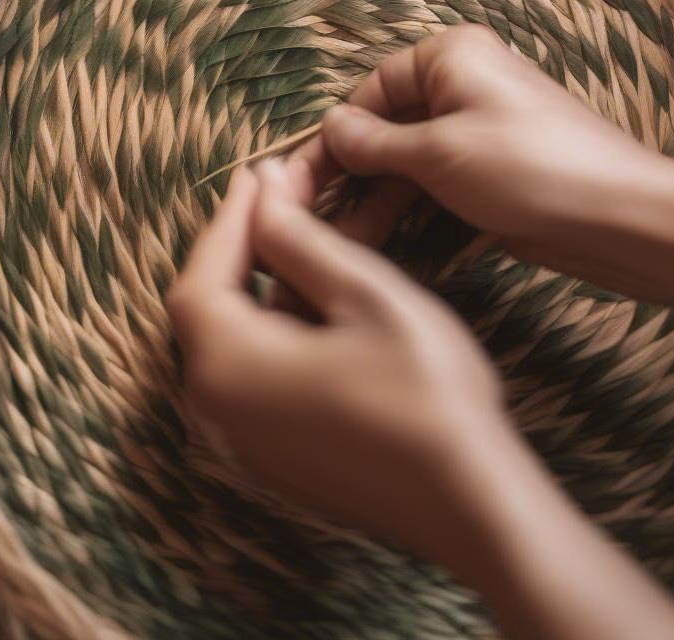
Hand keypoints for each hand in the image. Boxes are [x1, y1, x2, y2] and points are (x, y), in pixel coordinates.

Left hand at [168, 160, 502, 561]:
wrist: (470, 502)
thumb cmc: (422, 393)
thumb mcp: (363, 294)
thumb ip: (300, 241)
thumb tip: (263, 196)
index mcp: (227, 366)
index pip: (203, 272)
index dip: (230, 217)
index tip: (259, 172)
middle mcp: (220, 408)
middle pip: (216, 305)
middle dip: (250, 244)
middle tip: (283, 195)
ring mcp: (248, 439)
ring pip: (243, 337)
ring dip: (273, 282)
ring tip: (311, 234)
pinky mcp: (280, 454)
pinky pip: (263, 372)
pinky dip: (285, 324)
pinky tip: (325, 297)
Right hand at [295, 24, 658, 252]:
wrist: (621, 218)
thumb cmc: (532, 168)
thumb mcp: (439, 152)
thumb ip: (375, 142)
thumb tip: (329, 128)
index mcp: (452, 57)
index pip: (371, 89)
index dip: (335, 134)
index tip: (302, 177)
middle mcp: (463, 86)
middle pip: (385, 126)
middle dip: (348, 172)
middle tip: (307, 214)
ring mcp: (478, 132)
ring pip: (406, 162)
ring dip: (370, 199)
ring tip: (334, 239)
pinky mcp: (491, 173)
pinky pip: (432, 185)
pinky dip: (404, 209)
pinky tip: (371, 239)